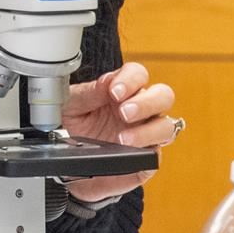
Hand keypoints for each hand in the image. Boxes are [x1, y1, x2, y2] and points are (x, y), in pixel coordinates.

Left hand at [61, 62, 176, 202]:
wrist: (67, 156)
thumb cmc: (73, 124)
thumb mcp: (71, 105)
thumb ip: (89, 92)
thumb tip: (106, 81)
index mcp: (122, 90)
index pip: (138, 74)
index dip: (130, 79)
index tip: (114, 91)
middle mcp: (140, 109)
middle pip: (163, 96)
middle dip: (146, 103)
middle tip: (124, 112)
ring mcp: (146, 133)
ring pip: (167, 126)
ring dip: (148, 131)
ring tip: (124, 139)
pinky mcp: (147, 158)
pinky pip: (156, 156)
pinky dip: (145, 155)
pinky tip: (128, 154)